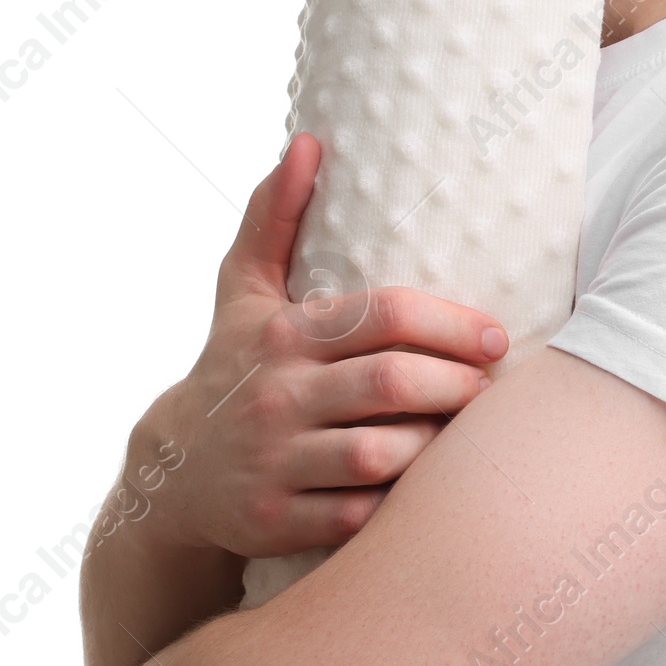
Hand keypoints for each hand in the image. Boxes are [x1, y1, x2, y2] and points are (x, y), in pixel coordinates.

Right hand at [132, 132, 510, 559]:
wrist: (170, 473)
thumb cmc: (232, 367)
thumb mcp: (243, 291)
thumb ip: (276, 216)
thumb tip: (309, 142)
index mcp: (283, 334)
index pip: (383, 314)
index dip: (451, 322)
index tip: (496, 337)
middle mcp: (275, 396)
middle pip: (391, 382)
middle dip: (456, 384)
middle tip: (489, 388)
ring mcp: (272, 463)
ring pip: (379, 454)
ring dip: (433, 446)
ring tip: (463, 436)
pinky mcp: (273, 523)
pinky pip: (356, 516)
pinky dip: (395, 505)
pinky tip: (422, 490)